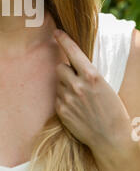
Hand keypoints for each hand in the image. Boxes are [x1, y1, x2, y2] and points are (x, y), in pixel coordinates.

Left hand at [53, 29, 131, 154]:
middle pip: (60, 67)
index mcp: (92, 76)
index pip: (73, 52)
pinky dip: (64, 99)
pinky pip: (57, 97)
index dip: (63, 40)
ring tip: (79, 97)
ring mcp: (68, 99)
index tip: (56, 32)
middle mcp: (78, 85)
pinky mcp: (62, 111)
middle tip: (75, 79)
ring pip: (58, 83)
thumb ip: (88, 75)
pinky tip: (76, 108)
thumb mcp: (105, 86)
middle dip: (65, 70)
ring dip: (64, 85)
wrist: (111, 138)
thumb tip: (74, 66)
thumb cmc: (113, 111)